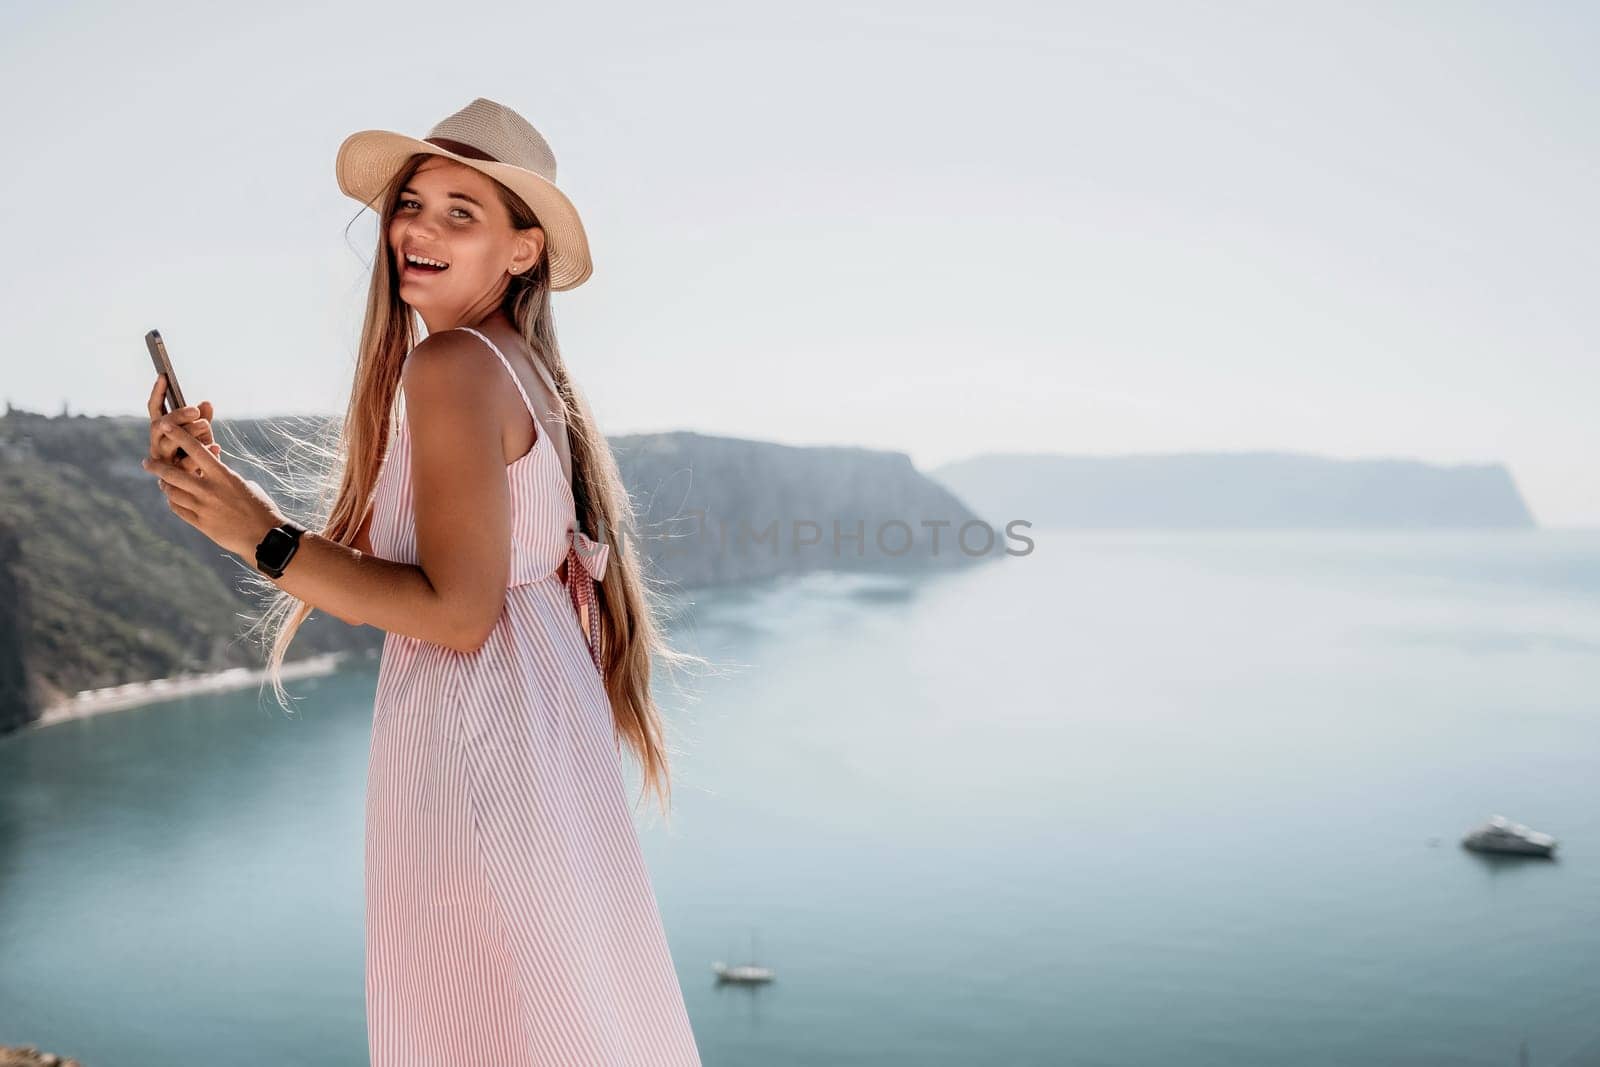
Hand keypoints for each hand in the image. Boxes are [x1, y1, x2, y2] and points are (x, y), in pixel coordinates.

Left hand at [141, 419, 287, 563]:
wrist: (265, 536)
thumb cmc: (261, 508)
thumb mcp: (244, 485)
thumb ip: (225, 477)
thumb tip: (216, 472)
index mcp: (223, 475)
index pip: (195, 450)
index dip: (178, 435)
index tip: (165, 425)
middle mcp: (209, 489)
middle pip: (174, 473)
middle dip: (157, 466)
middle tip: (147, 461)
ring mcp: (203, 507)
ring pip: (173, 492)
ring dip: (165, 485)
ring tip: (161, 482)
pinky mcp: (201, 524)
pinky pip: (179, 510)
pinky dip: (173, 502)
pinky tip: (172, 499)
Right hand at [147, 373, 221, 477]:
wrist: (206, 491)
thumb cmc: (202, 457)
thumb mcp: (204, 436)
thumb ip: (203, 420)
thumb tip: (207, 403)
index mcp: (162, 431)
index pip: (155, 409)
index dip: (157, 392)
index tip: (164, 375)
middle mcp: (157, 445)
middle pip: (159, 425)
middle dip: (177, 416)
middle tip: (196, 411)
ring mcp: (164, 462)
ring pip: (168, 444)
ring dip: (188, 432)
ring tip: (207, 426)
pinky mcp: (174, 478)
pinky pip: (185, 464)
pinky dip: (202, 454)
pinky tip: (216, 447)